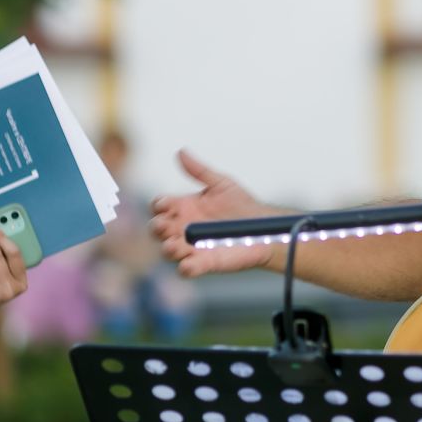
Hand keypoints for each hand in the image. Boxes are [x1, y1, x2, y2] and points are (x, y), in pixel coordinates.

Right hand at [149, 148, 275, 276]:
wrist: (264, 227)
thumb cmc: (241, 205)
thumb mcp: (221, 184)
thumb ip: (200, 171)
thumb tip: (181, 151)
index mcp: (182, 208)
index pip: (159, 206)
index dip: (159, 205)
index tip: (166, 203)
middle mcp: (181, 228)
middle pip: (157, 229)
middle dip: (157, 227)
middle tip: (165, 225)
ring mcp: (191, 247)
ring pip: (168, 251)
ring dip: (168, 248)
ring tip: (174, 245)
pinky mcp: (204, 263)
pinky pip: (188, 270)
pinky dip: (185, 269)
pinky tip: (188, 265)